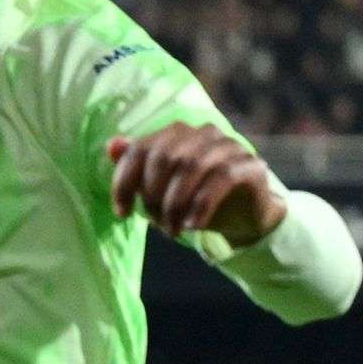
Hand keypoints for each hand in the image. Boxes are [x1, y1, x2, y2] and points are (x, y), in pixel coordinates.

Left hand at [108, 124, 285, 244]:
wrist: (244, 214)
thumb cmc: (196, 197)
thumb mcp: (161, 186)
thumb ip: (137, 165)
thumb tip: (112, 145)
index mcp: (179, 133)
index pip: (141, 149)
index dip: (125, 182)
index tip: (122, 212)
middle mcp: (205, 133)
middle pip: (165, 157)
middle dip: (153, 195)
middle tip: (155, 222)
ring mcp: (230, 146)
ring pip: (192, 166)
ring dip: (175, 204)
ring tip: (171, 231)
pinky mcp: (250, 165)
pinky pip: (222, 179)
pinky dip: (201, 205)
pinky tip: (192, 226)